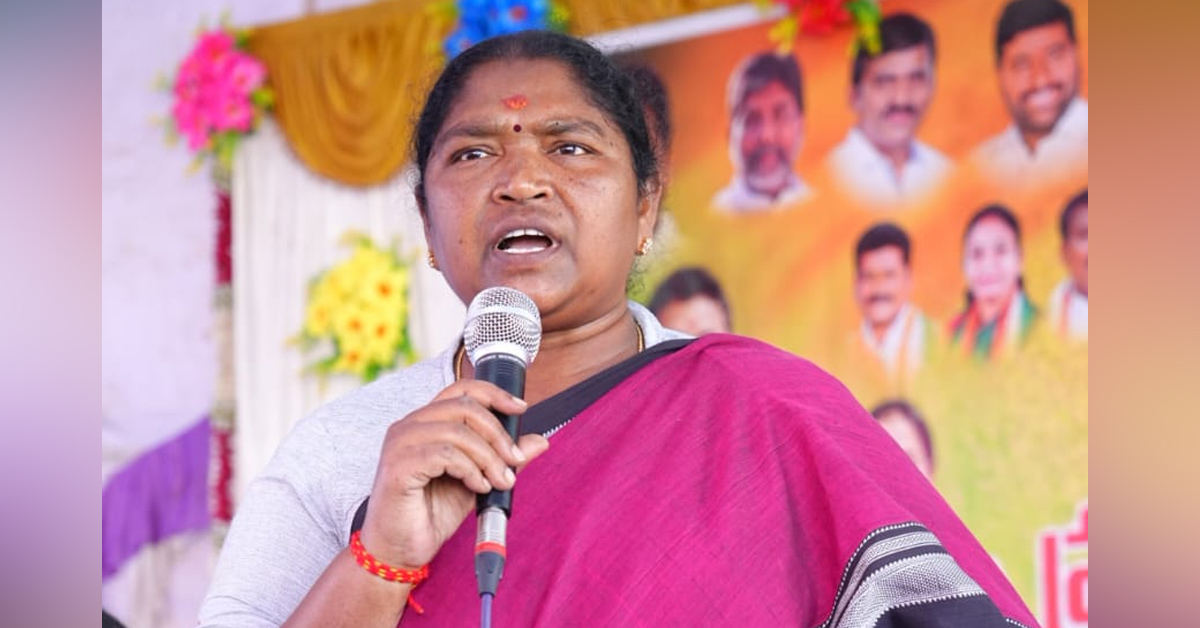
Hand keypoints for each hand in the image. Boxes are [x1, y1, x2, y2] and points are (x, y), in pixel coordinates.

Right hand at [358, 380, 549, 569]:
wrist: (400, 550)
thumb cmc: (430, 514)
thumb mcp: (477, 481)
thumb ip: (502, 458)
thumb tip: (538, 441)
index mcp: (425, 423)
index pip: (461, 390)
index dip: (494, 395)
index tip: (520, 409)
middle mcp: (410, 426)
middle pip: (465, 407)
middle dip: (498, 434)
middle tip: (515, 461)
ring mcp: (401, 443)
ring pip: (458, 431)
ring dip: (488, 457)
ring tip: (498, 481)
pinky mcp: (399, 464)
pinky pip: (445, 454)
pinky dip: (470, 469)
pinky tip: (477, 486)